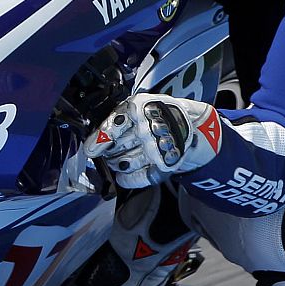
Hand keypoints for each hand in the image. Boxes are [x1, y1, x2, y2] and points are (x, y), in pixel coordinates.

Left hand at [84, 93, 222, 188]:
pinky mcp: (165, 164)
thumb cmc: (161, 114)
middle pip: (116, 147)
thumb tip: (96, 137)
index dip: (98, 139)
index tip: (90, 148)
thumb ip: (120, 117)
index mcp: (140, 109)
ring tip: (116, 160)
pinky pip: (139, 177)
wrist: (194, 124)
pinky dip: (128, 179)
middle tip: (105, 151)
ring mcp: (157, 148)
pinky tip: (123, 176)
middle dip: (107, 152)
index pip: (113, 126)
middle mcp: (149, 128)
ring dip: (116, 164)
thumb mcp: (141, 106)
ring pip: (125, 162)